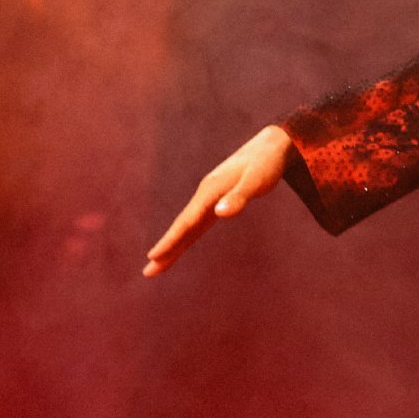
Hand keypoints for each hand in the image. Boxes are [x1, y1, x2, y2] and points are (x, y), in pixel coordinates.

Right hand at [143, 124, 294, 276]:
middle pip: (182, 226)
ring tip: (156, 264)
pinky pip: (197, 222)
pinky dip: (186, 235)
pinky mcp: (216, 200)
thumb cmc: (266, 163)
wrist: (271, 145)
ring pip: (187, 226)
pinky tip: (180, 245)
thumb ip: (239, 196)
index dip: (171, 239)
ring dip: (172, 245)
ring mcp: (209, 197)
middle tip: (148, 272)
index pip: (187, 220)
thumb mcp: (257, 180)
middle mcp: (205, 194)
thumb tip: (219, 214)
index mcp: (211, 190)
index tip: (154, 255)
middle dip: (165, 249)